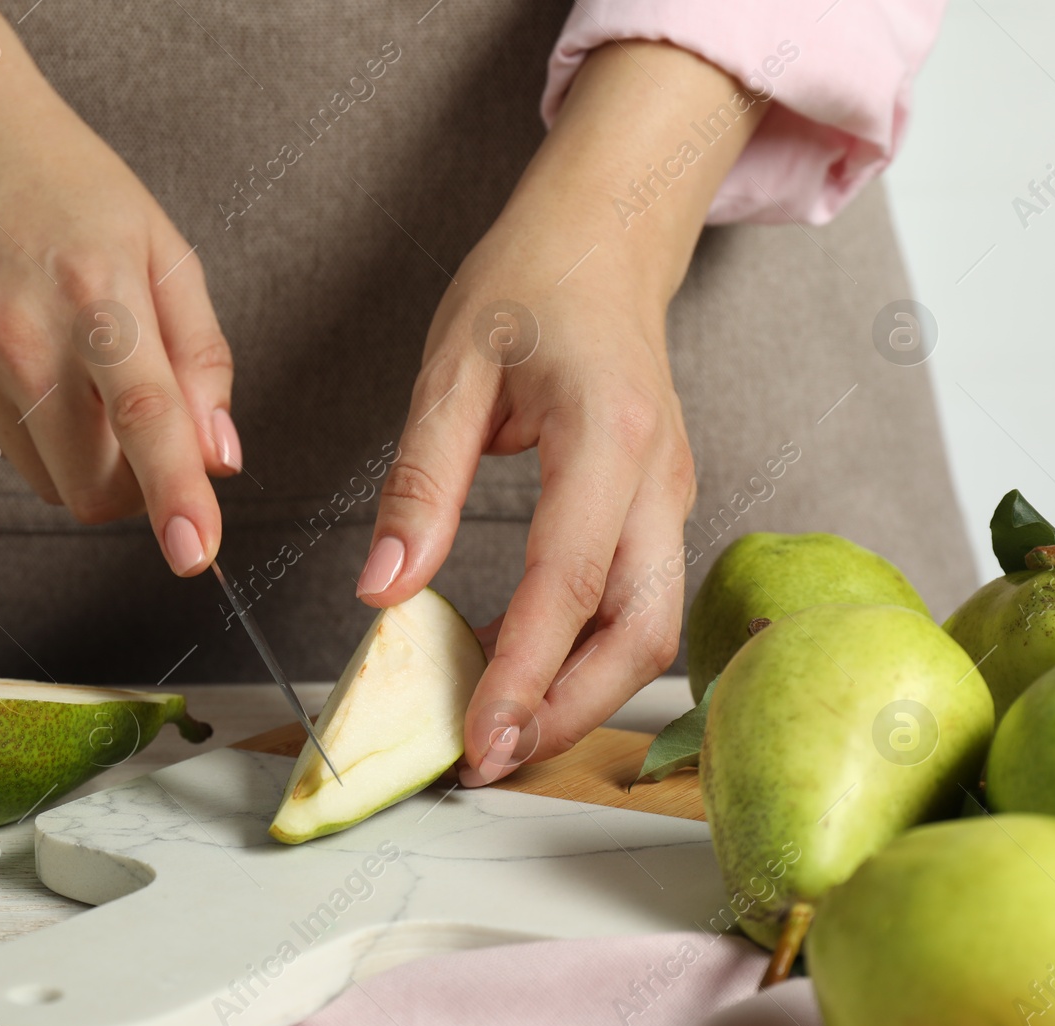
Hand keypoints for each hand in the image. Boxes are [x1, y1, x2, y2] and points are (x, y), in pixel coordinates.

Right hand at [0, 0, 236, 575]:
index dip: (174, 494)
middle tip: (140, 423)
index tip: (195, 554)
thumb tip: (220, 457)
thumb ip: (201, 358)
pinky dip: (34, 430)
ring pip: (49, 482)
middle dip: (132, 484)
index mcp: (96, 293)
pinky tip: (27, 357)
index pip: (144, 416)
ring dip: (83, 459)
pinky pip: (5, 452)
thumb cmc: (71, 191)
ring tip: (78, 371)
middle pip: (92, 486)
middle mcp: (21, 336)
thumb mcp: (164, 251)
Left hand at [356, 42, 765, 780]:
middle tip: (488, 757)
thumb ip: (421, 484)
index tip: (477, 741)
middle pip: (641, 633)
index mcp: (610, 437)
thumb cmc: (529, 284)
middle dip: (571, 711)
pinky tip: (515, 664)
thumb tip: (385, 590)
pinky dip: (582, 651)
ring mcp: (669, 496)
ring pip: (649, 630)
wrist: (606, 239)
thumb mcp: (452, 370)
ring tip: (496, 727)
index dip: (527, 675)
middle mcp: (661, 478)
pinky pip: (632, 601)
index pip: (571, 584)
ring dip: (581, 693)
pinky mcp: (656, 507)